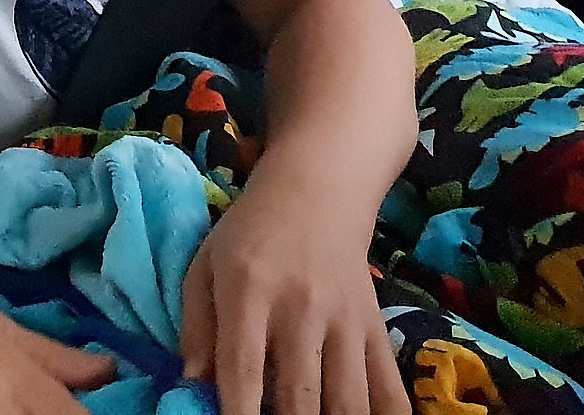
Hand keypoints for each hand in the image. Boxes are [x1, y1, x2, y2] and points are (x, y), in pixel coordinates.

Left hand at [182, 168, 405, 414]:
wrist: (316, 191)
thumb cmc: (250, 232)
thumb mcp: (206, 264)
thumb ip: (196, 326)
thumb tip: (193, 384)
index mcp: (249, 291)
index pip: (242, 369)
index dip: (238, 414)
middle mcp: (300, 308)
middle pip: (299, 397)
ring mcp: (345, 321)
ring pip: (349, 402)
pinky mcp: (376, 327)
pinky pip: (391, 388)